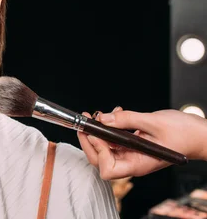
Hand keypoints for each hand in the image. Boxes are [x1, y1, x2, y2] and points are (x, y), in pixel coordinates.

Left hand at [77, 107, 206, 179]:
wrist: (199, 134)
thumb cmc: (185, 133)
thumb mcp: (154, 122)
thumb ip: (127, 119)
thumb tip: (104, 118)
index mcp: (138, 164)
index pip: (108, 169)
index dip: (98, 152)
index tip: (96, 133)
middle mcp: (132, 161)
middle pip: (101, 158)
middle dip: (90, 139)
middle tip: (87, 120)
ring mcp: (132, 154)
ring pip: (106, 147)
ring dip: (99, 130)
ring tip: (101, 114)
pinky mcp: (133, 145)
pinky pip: (115, 139)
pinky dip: (111, 126)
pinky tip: (116, 113)